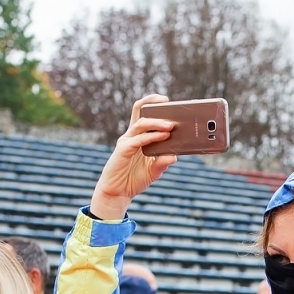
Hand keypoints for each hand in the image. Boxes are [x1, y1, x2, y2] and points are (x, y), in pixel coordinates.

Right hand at [89, 95, 178, 221]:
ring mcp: (127, 141)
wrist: (118, 193)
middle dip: (153, 103)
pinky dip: (152, 137)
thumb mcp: (154, 170)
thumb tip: (175, 155)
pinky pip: (139, 140)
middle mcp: (132, 135)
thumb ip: (163, 162)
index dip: (153, 104)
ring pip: (141, 124)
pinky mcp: (123, 150)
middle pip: (139, 110)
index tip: (167, 101)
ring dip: (157, 123)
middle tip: (170, 105)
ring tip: (171, 125)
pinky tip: (163, 137)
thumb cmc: (135, 180)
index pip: (143, 113)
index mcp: (139, 136)